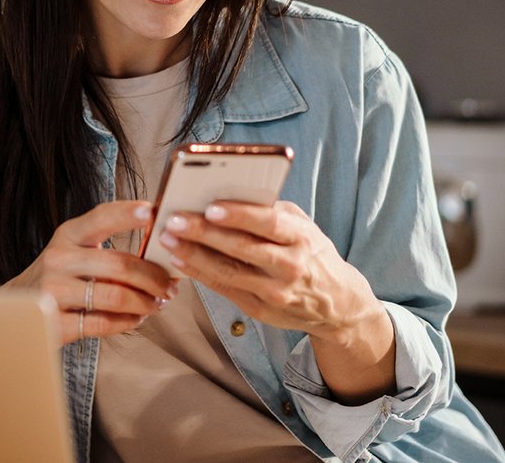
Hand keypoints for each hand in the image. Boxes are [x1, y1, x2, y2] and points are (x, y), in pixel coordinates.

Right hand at [1, 200, 176, 345]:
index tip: (154, 213)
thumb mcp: (74, 250)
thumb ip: (107, 245)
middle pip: (120, 264)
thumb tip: (160, 248)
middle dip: (154, 277)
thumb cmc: (59, 276)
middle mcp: (58, 259)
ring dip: (145, 303)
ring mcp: (53, 292)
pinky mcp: (54, 322)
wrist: (14, 309)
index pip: (102, 216)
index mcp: (68, 234)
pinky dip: (127, 322)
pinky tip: (135, 318)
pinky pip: (103, 323)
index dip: (129, 213)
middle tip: (170, 286)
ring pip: (116, 296)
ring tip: (157, 304)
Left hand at [159, 201, 395, 397]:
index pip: (269, 223)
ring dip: (193, 255)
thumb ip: (272, 212)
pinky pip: (224, 289)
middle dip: (204, 233)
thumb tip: (229, 194)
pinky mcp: (260, 310)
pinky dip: (199, 274)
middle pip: (242, 248)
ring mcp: (275, 292)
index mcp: (302, 237)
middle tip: (174, 220)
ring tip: (168, 239)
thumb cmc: (312, 253)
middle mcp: (290, 266)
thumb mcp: (304, 226)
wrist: (336, 303)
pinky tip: (179, 260)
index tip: (210, 206)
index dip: (240, 215)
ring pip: (228, 272)